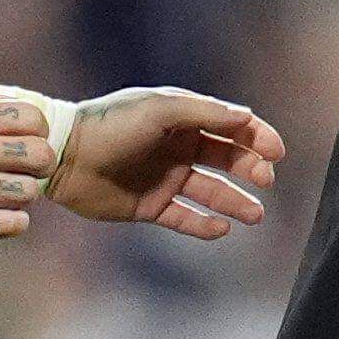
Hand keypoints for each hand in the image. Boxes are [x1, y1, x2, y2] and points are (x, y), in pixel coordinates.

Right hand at [0, 96, 56, 244]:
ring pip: (29, 191)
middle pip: (40, 155)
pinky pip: (13, 224)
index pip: (32, 117)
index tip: (27, 139)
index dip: (38, 130)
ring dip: (23, 193)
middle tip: (25, 169)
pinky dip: (14, 221)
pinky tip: (0, 215)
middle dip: (40, 162)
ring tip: (5, 193)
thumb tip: (12, 101)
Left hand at [50, 87, 285, 241]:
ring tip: (256, 215)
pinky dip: (205, 225)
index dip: (258, 138)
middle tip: (265, 181)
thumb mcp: (159, 109)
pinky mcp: (149, 206)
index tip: (276, 152)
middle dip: (251, 169)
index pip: (231, 127)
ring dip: (236, 202)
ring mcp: (165, 178)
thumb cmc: (111, 125)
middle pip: (226, 160)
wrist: (62, 157)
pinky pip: (185, 218)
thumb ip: (205, 113)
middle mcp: (178, 149)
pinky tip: (222, 229)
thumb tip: (247, 117)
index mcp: (183, 120)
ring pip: (211, 192)